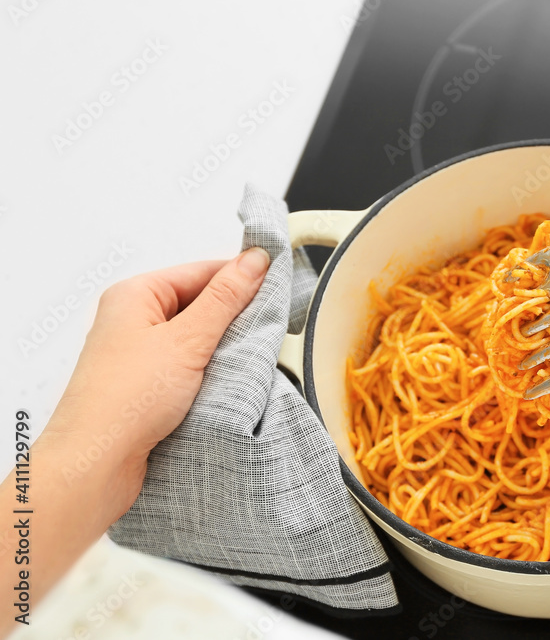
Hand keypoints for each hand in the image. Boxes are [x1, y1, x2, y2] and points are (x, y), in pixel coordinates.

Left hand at [42, 248, 269, 523]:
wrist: (95, 465)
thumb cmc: (123, 402)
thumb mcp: (187, 341)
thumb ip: (225, 299)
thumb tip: (253, 261)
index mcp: (135, 295)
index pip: (201, 271)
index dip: (240, 278)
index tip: (276, 286)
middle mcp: (133, 320)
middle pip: (200, 303)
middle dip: (233, 317)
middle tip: (264, 328)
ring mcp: (139, 354)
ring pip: (197, 337)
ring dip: (222, 348)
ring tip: (244, 358)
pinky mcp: (148, 385)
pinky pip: (189, 365)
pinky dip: (210, 371)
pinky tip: (226, 382)